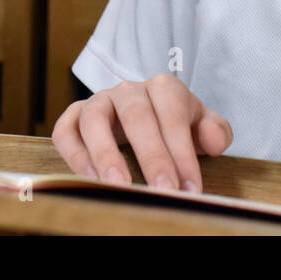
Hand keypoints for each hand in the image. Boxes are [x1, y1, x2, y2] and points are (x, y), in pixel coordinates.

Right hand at [51, 74, 232, 192]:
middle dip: (152, 156)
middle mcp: (128, 90)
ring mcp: (98, 101)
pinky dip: (73, 153)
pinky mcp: (74, 117)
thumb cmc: (174, 126)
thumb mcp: (200, 125)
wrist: (146, 116)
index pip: (173, 115)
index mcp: (163, 88)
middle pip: (137, 117)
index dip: (182, 152)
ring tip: (118, 186)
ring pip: (95, 119)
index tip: (190, 188)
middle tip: (162, 191)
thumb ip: (215, 130)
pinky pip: (66, 130)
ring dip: (106, 154)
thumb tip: (213, 141)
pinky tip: (89, 179)